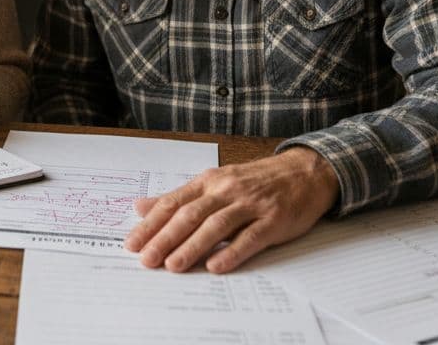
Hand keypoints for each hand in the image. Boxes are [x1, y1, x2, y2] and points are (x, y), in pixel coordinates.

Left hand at [125, 147, 338, 273]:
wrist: (304, 172)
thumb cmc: (255, 181)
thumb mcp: (214, 182)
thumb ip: (178, 197)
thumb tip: (140, 206)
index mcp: (208, 181)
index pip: (173, 203)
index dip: (151, 224)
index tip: (133, 244)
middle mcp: (226, 190)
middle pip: (190, 215)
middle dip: (165, 238)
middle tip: (147, 260)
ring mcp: (250, 204)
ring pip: (216, 226)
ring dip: (193, 246)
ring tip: (173, 265)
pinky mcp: (273, 220)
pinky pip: (250, 237)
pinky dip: (232, 252)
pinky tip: (216, 266)